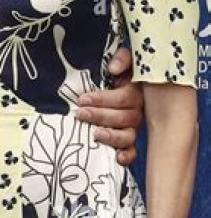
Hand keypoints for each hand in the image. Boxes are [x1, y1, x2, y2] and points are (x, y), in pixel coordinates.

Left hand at [77, 47, 142, 165]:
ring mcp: (133, 126)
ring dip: (112, 137)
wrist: (116, 81)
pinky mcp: (127, 140)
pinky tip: (118, 159)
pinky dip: (127, 156)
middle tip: (81, 114)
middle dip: (101, 116)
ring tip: (95, 134)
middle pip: (126, 118)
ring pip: (129, 136)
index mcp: (136, 91)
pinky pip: (132, 151)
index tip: (83, 99)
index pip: (125, 98)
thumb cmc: (118, 71)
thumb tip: (114, 68)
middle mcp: (138, 110)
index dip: (104, 99)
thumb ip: (122, 58)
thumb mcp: (123, 59)